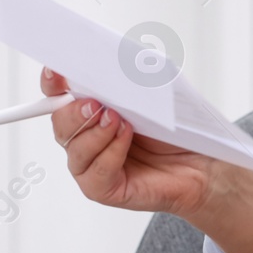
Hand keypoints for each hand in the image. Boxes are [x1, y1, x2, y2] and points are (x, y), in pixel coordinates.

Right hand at [41, 67, 217, 220]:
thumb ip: (131, 80)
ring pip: (75, 149)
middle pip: (60, 123)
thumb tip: (113, 64)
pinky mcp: (103, 188)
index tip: (57, 72)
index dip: (53, 83)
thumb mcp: (155, 95)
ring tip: (118, 120)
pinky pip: (95, 172)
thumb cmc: (175, 129)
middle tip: (95, 103)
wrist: (200, 163)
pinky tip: (126, 138)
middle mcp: (85, 137)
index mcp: (90, 109)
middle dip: (74, 111)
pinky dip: (110, 152)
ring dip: (95, 131)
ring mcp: (91, 165)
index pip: (58, 95)